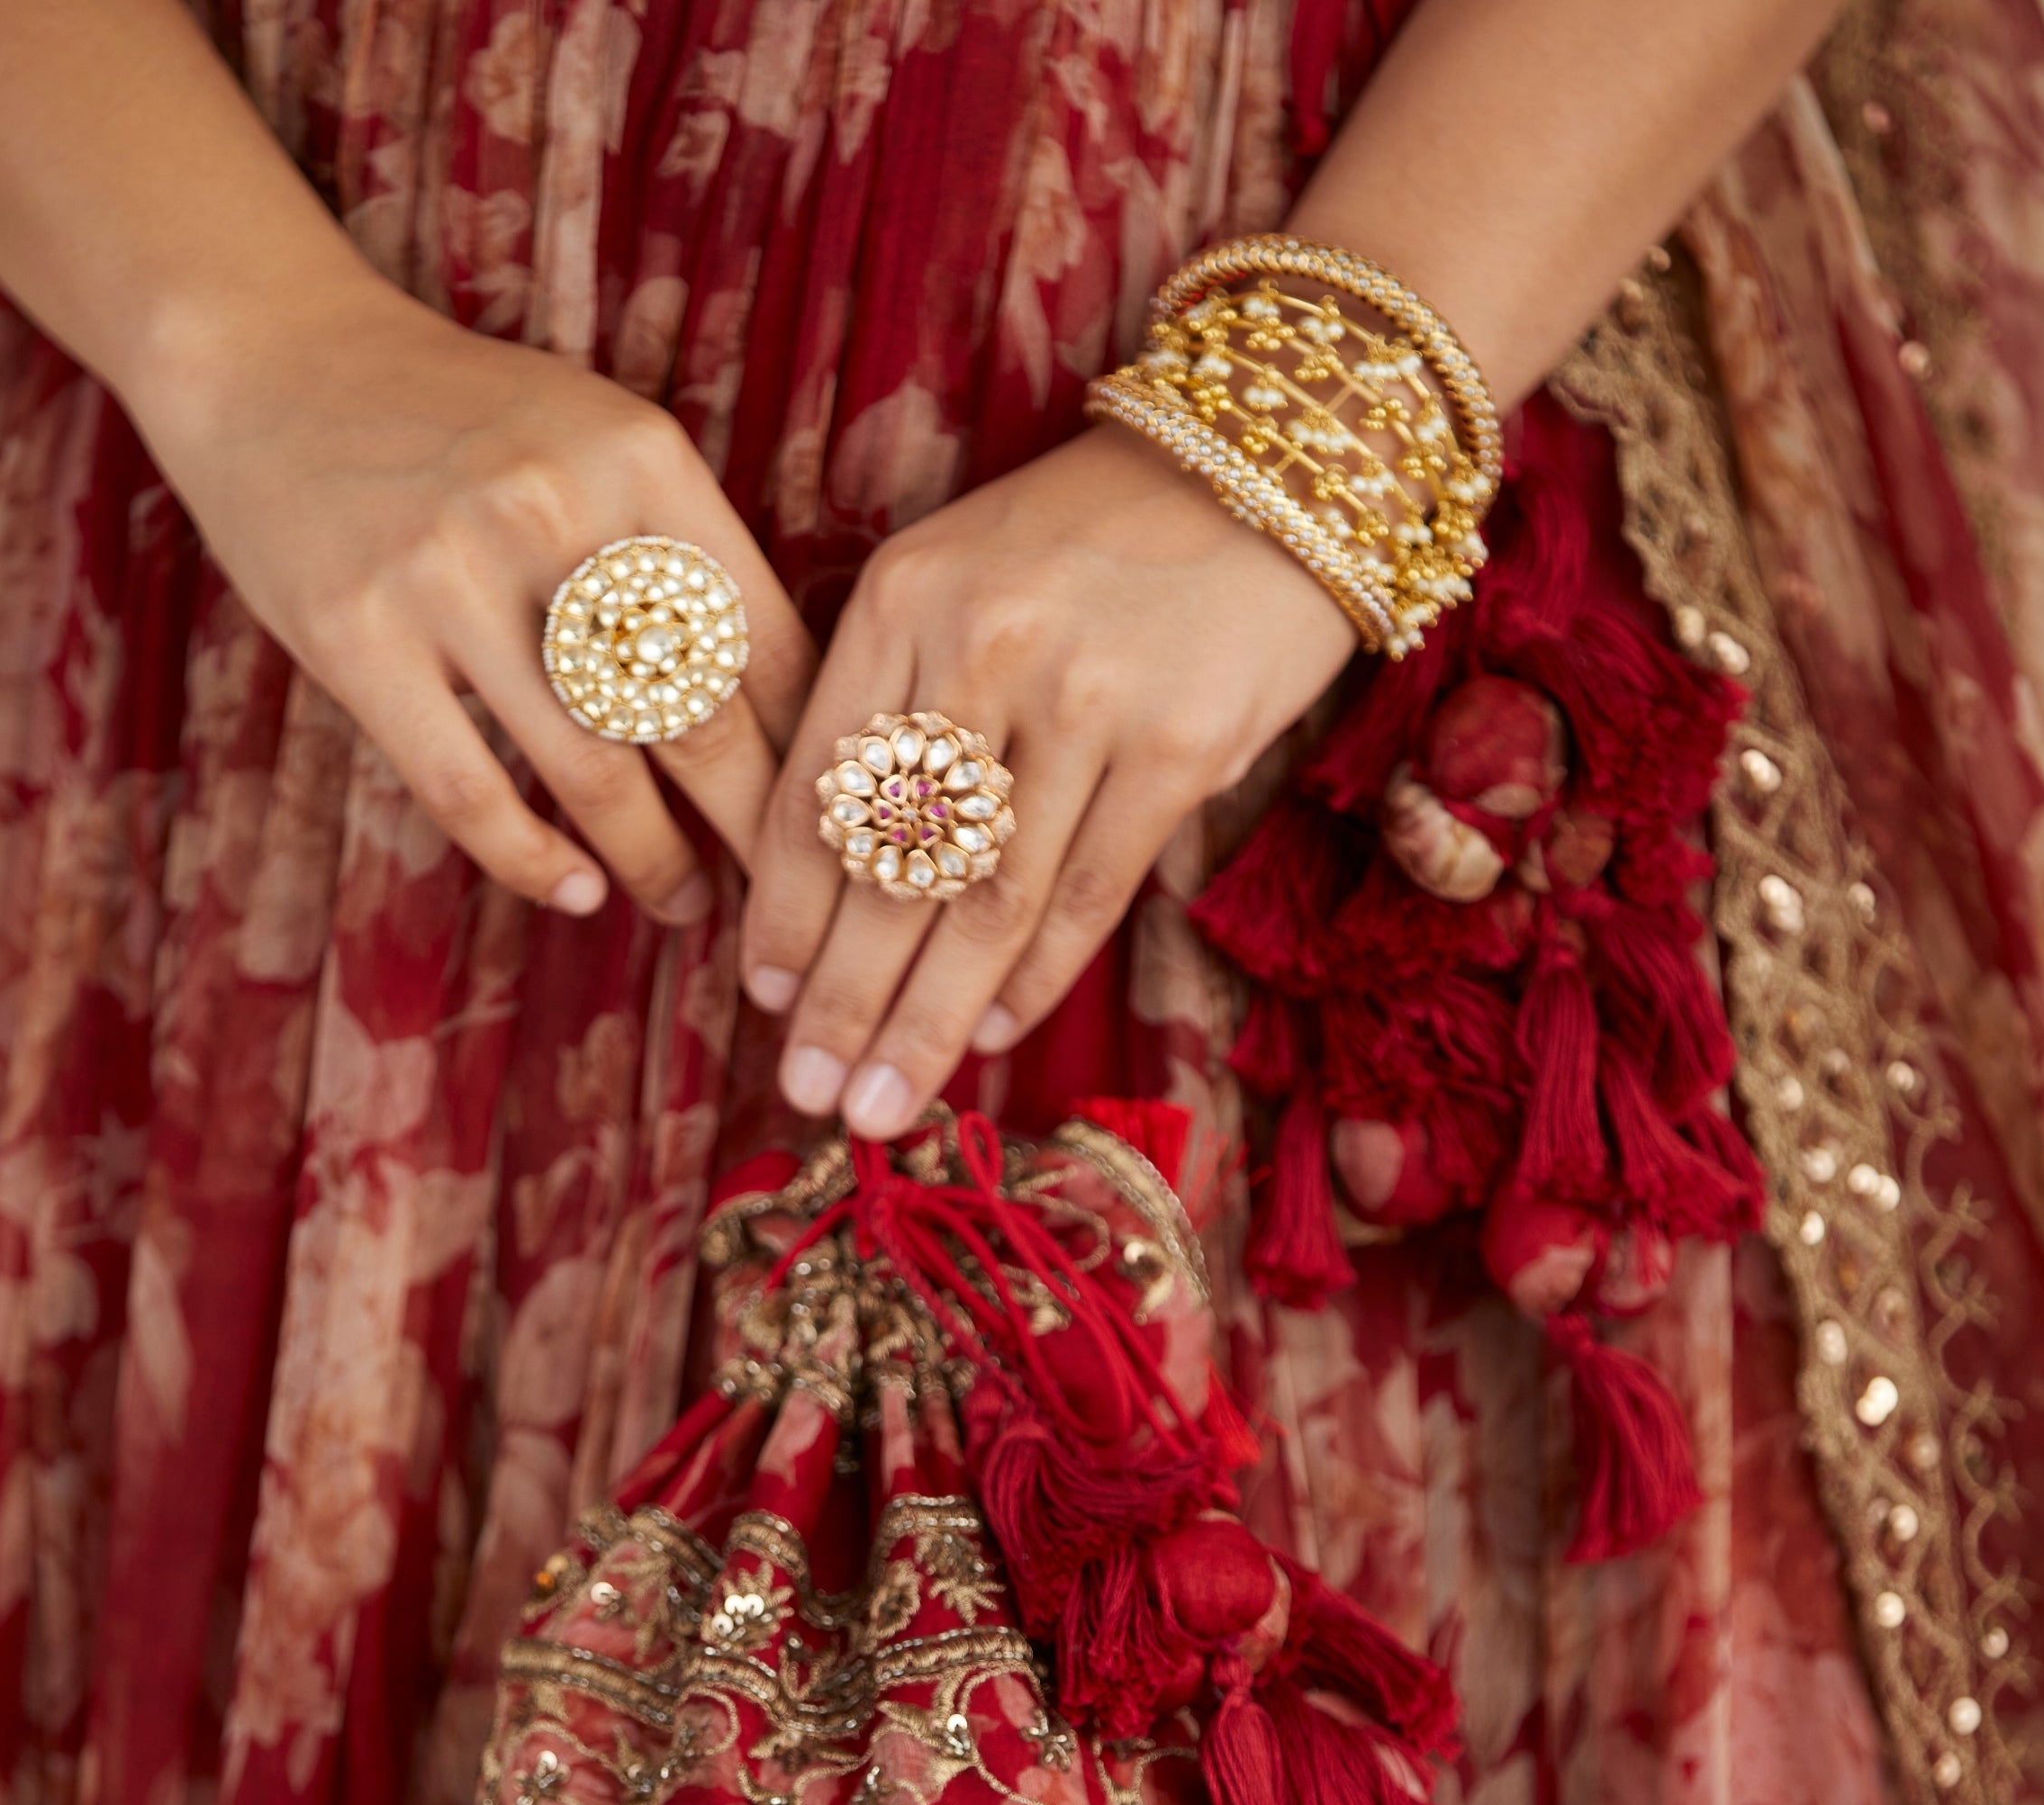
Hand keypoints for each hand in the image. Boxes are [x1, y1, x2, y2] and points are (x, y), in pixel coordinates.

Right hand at [133, 275, 813, 920]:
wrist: (273, 354)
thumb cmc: (465, 423)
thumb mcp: (598, 442)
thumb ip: (684, 554)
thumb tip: (787, 717)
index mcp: (642, 456)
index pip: (764, 641)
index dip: (811, 754)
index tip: (836, 821)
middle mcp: (554, 508)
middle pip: (697, 720)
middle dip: (754, 833)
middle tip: (783, 900)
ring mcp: (450, 573)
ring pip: (593, 772)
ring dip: (653, 863)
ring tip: (682, 903)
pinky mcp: (358, 635)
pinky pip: (471, 793)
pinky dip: (535, 862)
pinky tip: (577, 890)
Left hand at [740, 423, 1357, 1134]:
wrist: (1278, 459)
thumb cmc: (1097, 539)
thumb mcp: (963, 576)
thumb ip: (895, 702)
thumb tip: (835, 880)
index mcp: (902, 599)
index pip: (820, 788)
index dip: (785, 912)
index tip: (765, 1002)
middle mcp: (982, 645)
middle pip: (891, 864)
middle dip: (842, 998)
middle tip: (811, 1094)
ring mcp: (1086, 697)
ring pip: (984, 902)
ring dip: (926, 1021)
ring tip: (882, 1106)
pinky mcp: (1181, 746)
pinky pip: (1083, 895)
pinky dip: (1032, 980)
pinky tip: (989, 1036)